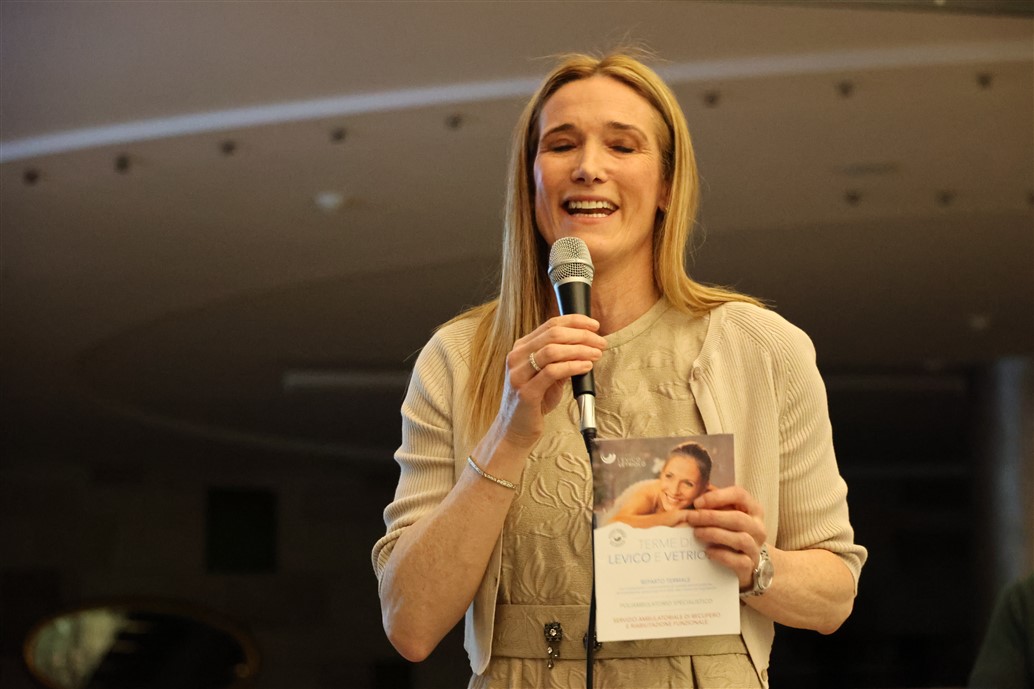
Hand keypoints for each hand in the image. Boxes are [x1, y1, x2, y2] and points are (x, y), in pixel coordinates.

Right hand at [494, 314, 605, 447]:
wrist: (515, 429)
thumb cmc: (534, 402)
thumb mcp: (547, 376)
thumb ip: (561, 360)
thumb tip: (586, 346)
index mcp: (521, 348)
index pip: (550, 324)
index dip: (575, 321)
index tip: (594, 325)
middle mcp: (517, 357)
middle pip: (553, 334)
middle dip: (581, 335)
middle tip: (600, 341)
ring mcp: (519, 374)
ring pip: (552, 350)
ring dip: (580, 350)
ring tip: (596, 354)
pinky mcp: (526, 392)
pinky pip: (553, 372)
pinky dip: (573, 366)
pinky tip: (586, 367)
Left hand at [685, 486, 767, 589]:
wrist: (744, 563)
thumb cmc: (730, 534)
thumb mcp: (725, 517)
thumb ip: (714, 508)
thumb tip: (693, 505)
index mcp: (753, 510)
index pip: (740, 495)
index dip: (718, 497)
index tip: (697, 503)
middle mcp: (758, 528)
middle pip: (738, 518)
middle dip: (711, 517)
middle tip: (691, 518)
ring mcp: (756, 548)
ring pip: (741, 539)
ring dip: (715, 534)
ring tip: (697, 533)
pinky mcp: (750, 566)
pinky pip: (739, 561)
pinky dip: (722, 555)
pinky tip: (708, 552)